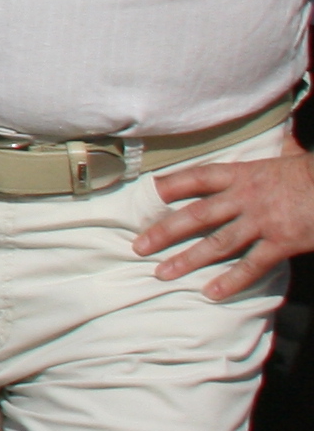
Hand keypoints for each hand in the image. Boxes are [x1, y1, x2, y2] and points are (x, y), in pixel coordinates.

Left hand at [142, 146, 313, 300]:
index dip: (171, 184)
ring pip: (217, 242)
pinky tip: (211, 292)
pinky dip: (232, 280)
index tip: (147, 193)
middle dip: (165, 231)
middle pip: (196, 214)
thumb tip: (282, 138)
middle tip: (138, 247)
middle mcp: (246, 197)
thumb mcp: (291, 156)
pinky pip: (252, 264)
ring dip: (188, 259)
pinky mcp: (282, 242)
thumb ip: (278, 150)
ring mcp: (262, 220)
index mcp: (244, 173)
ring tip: (163, 273)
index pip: (198, 177)